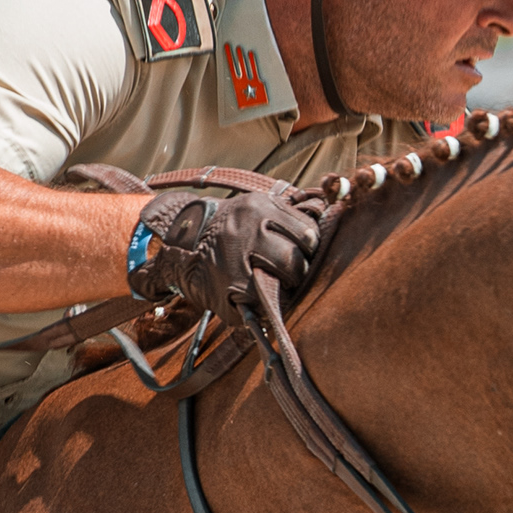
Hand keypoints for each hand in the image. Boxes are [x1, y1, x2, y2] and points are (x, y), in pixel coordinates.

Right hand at [126, 177, 323, 317]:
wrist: (184, 241)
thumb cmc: (232, 226)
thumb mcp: (256, 207)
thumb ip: (288, 214)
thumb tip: (328, 218)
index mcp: (259, 208)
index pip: (308, 233)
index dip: (310, 247)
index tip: (304, 252)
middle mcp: (246, 232)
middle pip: (296, 261)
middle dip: (299, 271)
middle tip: (292, 273)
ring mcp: (235, 262)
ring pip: (282, 284)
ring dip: (287, 289)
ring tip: (278, 285)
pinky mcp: (227, 289)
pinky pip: (261, 304)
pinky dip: (265, 305)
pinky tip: (260, 296)